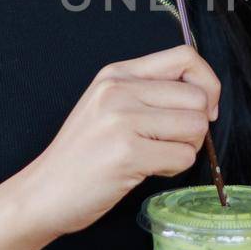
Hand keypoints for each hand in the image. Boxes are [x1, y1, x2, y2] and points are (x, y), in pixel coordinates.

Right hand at [20, 45, 220, 237]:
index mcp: (117, 73)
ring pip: (196, 128)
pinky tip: (146, 170)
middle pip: (198, 98)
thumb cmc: (82, 156)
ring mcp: (122, 120)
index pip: (185, 57)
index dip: (207, 84)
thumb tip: (206, 99)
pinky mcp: (127, 152)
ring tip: (156, 156)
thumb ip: (149, 94)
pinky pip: (183, 157)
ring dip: (186, 149)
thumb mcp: (109, 107)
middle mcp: (119, 90)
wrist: (43, 192)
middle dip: (197, 127)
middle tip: (172, 143)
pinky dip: (173, 169)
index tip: (203, 109)